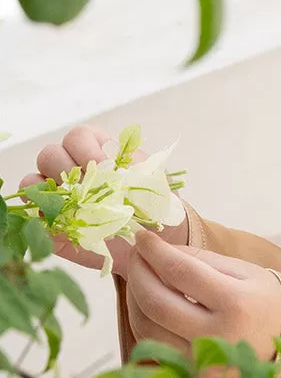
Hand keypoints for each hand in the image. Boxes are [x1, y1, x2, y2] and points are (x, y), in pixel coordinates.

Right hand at [18, 125, 188, 274]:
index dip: (86, 149)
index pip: (77, 137)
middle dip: (66, 171)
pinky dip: (39, 216)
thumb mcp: (151, 186)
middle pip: (50, 155)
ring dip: (49, 194)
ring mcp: (58, 193)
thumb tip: (111, 171)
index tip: (104, 168)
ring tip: (74, 208)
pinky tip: (61, 224)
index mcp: (97, 150)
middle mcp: (72, 167)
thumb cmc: (152, 206)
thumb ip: (133, 173)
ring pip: (33, 181)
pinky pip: (31, 212)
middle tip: (87, 191)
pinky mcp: (50, 220)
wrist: (151, 240)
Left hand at [126, 228, 280, 358]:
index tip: (142, 237)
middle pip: (156, 304)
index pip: (180, 272)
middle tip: (136, 255)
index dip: (154, 252)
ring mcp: (203, 364)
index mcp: (236, 304)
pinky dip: (145, 322)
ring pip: (146, 329)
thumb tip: (158, 250)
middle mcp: (217, 338)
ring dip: (135, 299)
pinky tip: (150, 304)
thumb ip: (199, 260)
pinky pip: (154, 348)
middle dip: (138, 274)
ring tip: (141, 278)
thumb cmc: (266, 301)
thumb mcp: (242, 271)